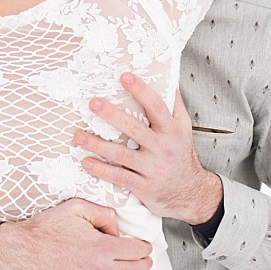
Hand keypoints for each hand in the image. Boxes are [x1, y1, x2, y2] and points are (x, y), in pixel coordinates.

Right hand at [0, 198, 151, 269]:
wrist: (19, 254)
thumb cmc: (45, 230)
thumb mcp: (76, 208)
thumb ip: (104, 214)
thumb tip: (118, 230)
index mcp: (102, 247)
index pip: (138, 250)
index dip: (144, 247)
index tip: (143, 246)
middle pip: (137, 269)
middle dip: (144, 263)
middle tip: (144, 259)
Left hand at [75, 73, 223, 224]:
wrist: (192, 193)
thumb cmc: (182, 156)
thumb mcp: (185, 129)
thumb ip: (175, 106)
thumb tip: (169, 81)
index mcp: (172, 131)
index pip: (156, 106)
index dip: (141, 90)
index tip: (125, 76)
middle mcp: (162, 148)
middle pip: (134, 128)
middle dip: (112, 115)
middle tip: (93, 103)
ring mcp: (153, 169)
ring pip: (121, 154)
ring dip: (97, 144)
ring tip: (78, 135)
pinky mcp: (144, 187)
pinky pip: (119, 177)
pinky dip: (101, 170)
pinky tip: (86, 161)